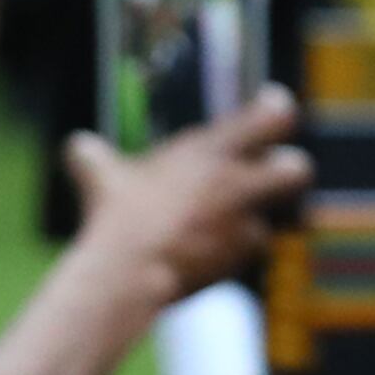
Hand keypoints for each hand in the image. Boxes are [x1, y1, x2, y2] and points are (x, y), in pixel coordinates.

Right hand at [63, 92, 308, 307]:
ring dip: (254, 218)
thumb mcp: (99, 175)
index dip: (277, 109)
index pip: (273, 117)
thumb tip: (77, 145)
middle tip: (271, 173)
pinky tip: (208, 252)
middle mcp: (237, 183)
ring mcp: (242, 223)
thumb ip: (93, 156)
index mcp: (211, 151)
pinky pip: (250, 251)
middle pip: (297, 169)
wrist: (128, 269)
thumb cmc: (114, 214)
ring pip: (273, 217)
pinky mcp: (240, 259)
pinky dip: (234, 252)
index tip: (273, 106)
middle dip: (289, 170)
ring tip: (228, 221)